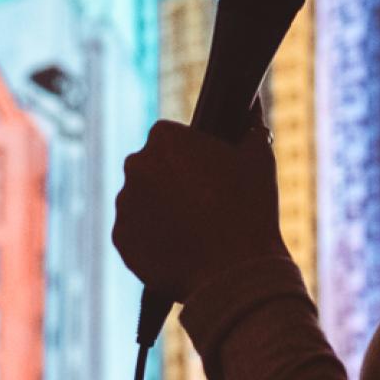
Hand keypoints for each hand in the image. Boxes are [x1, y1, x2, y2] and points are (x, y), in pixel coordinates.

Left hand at [112, 108, 288, 303]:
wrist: (234, 272)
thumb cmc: (250, 210)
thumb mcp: (259, 159)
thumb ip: (251, 128)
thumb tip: (252, 107)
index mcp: (165, 138)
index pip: (170, 137)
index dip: (190, 154)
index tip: (208, 173)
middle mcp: (136, 165)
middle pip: (152, 167)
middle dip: (170, 180)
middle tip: (203, 203)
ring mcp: (124, 204)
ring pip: (141, 201)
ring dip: (159, 210)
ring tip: (193, 230)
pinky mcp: (120, 239)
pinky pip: (135, 233)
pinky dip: (151, 239)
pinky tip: (180, 249)